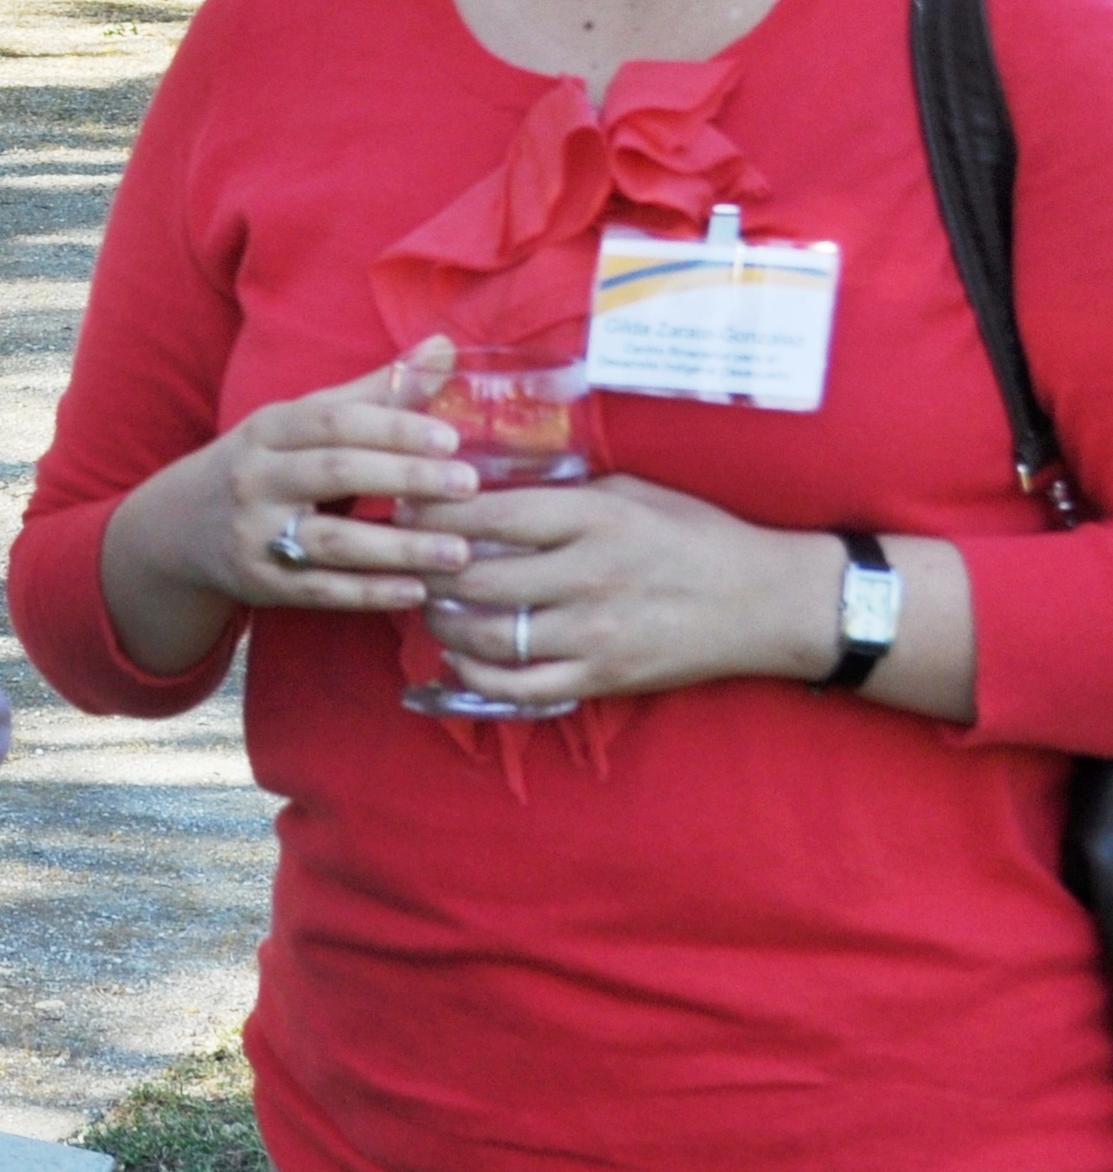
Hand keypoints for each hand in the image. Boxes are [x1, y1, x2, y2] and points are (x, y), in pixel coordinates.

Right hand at [140, 335, 483, 614]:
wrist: (178, 528)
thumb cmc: (264, 464)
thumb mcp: (299, 423)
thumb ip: (375, 391)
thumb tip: (446, 347)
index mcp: (268, 429)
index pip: (333, 420)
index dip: (393, 427)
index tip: (451, 439)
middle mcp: (257, 478)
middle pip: (335, 473)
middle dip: (405, 478)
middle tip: (468, 487)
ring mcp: (256, 534)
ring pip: (333, 540)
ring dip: (400, 547)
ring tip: (460, 552)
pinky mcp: (262, 584)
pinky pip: (322, 590)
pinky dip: (371, 593)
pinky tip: (418, 591)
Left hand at [405, 474, 842, 709]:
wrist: (768, 603)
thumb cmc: (697, 535)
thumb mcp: (631, 492)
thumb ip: (563, 492)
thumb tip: (486, 485)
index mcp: (593, 517)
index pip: (489, 514)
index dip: (434, 513)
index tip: (403, 506)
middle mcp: (588, 574)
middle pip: (476, 576)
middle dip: (426, 568)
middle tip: (403, 559)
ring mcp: (595, 632)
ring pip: (489, 633)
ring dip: (442, 621)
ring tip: (427, 604)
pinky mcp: (603, 676)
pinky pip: (520, 686)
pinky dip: (476, 673)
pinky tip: (459, 655)